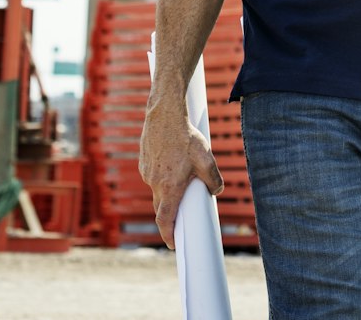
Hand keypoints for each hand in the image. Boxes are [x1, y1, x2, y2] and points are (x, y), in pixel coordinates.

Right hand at [139, 103, 221, 249]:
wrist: (164, 115)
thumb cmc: (186, 137)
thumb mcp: (206, 158)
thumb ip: (213, 179)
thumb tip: (216, 191)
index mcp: (170, 186)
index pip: (166, 220)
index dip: (169, 235)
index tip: (174, 245)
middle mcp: (155, 183)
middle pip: (161, 207)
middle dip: (170, 216)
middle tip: (181, 219)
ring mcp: (147, 173)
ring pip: (158, 190)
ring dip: (168, 191)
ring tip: (181, 178)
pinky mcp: (144, 163)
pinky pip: (154, 177)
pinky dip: (162, 177)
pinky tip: (172, 164)